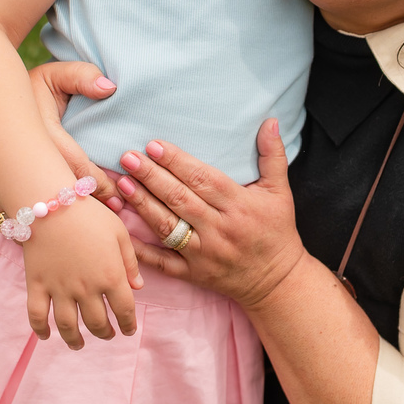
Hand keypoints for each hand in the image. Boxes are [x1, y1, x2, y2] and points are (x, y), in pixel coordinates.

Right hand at [21, 196, 142, 348]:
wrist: (51, 204)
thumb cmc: (90, 214)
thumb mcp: (119, 232)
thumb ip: (130, 261)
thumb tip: (138, 286)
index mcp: (111, 276)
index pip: (124, 311)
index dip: (128, 325)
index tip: (128, 330)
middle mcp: (86, 289)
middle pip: (97, 323)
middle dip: (105, 333)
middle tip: (107, 334)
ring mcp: (59, 289)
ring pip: (68, 326)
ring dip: (75, 340)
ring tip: (79, 344)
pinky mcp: (36, 285)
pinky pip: (36, 315)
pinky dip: (40, 330)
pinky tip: (46, 336)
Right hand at [26, 61, 123, 212]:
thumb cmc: (29, 86)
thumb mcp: (55, 74)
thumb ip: (83, 76)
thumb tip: (110, 88)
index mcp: (39, 133)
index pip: (75, 166)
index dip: (99, 183)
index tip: (118, 194)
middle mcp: (21, 159)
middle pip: (59, 193)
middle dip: (87, 208)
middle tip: (114, 213)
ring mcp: (5, 177)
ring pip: (40, 206)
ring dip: (67, 216)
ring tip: (97, 222)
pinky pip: (20, 212)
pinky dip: (41, 221)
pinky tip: (60, 227)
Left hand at [115, 119, 306, 311]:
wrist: (278, 282)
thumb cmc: (277, 231)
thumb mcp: (281, 192)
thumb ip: (273, 156)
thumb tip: (270, 121)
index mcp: (239, 206)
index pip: (204, 180)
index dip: (177, 162)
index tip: (154, 145)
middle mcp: (220, 229)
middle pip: (180, 199)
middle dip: (152, 177)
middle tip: (129, 158)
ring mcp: (203, 254)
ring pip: (168, 226)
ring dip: (143, 204)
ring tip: (123, 183)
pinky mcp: (193, 274)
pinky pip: (163, 263)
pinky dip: (141, 250)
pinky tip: (122, 231)